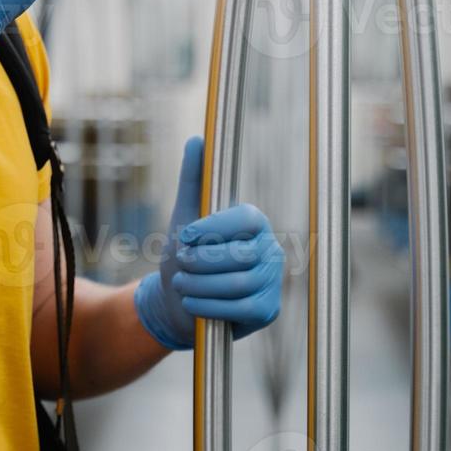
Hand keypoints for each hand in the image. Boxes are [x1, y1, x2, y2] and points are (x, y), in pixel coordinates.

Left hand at [134, 136, 284, 350]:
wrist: (178, 302)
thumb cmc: (185, 255)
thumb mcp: (183, 215)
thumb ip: (192, 179)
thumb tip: (197, 140)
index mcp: (254, 223)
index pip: (245, 218)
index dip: (212, 227)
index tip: (183, 236)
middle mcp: (270, 248)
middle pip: (239, 255)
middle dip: (199, 262)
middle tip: (180, 263)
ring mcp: (272, 281)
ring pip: (238, 284)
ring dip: (199, 286)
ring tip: (181, 283)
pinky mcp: (267, 310)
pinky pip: (241, 309)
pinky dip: (209, 307)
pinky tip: (191, 303)